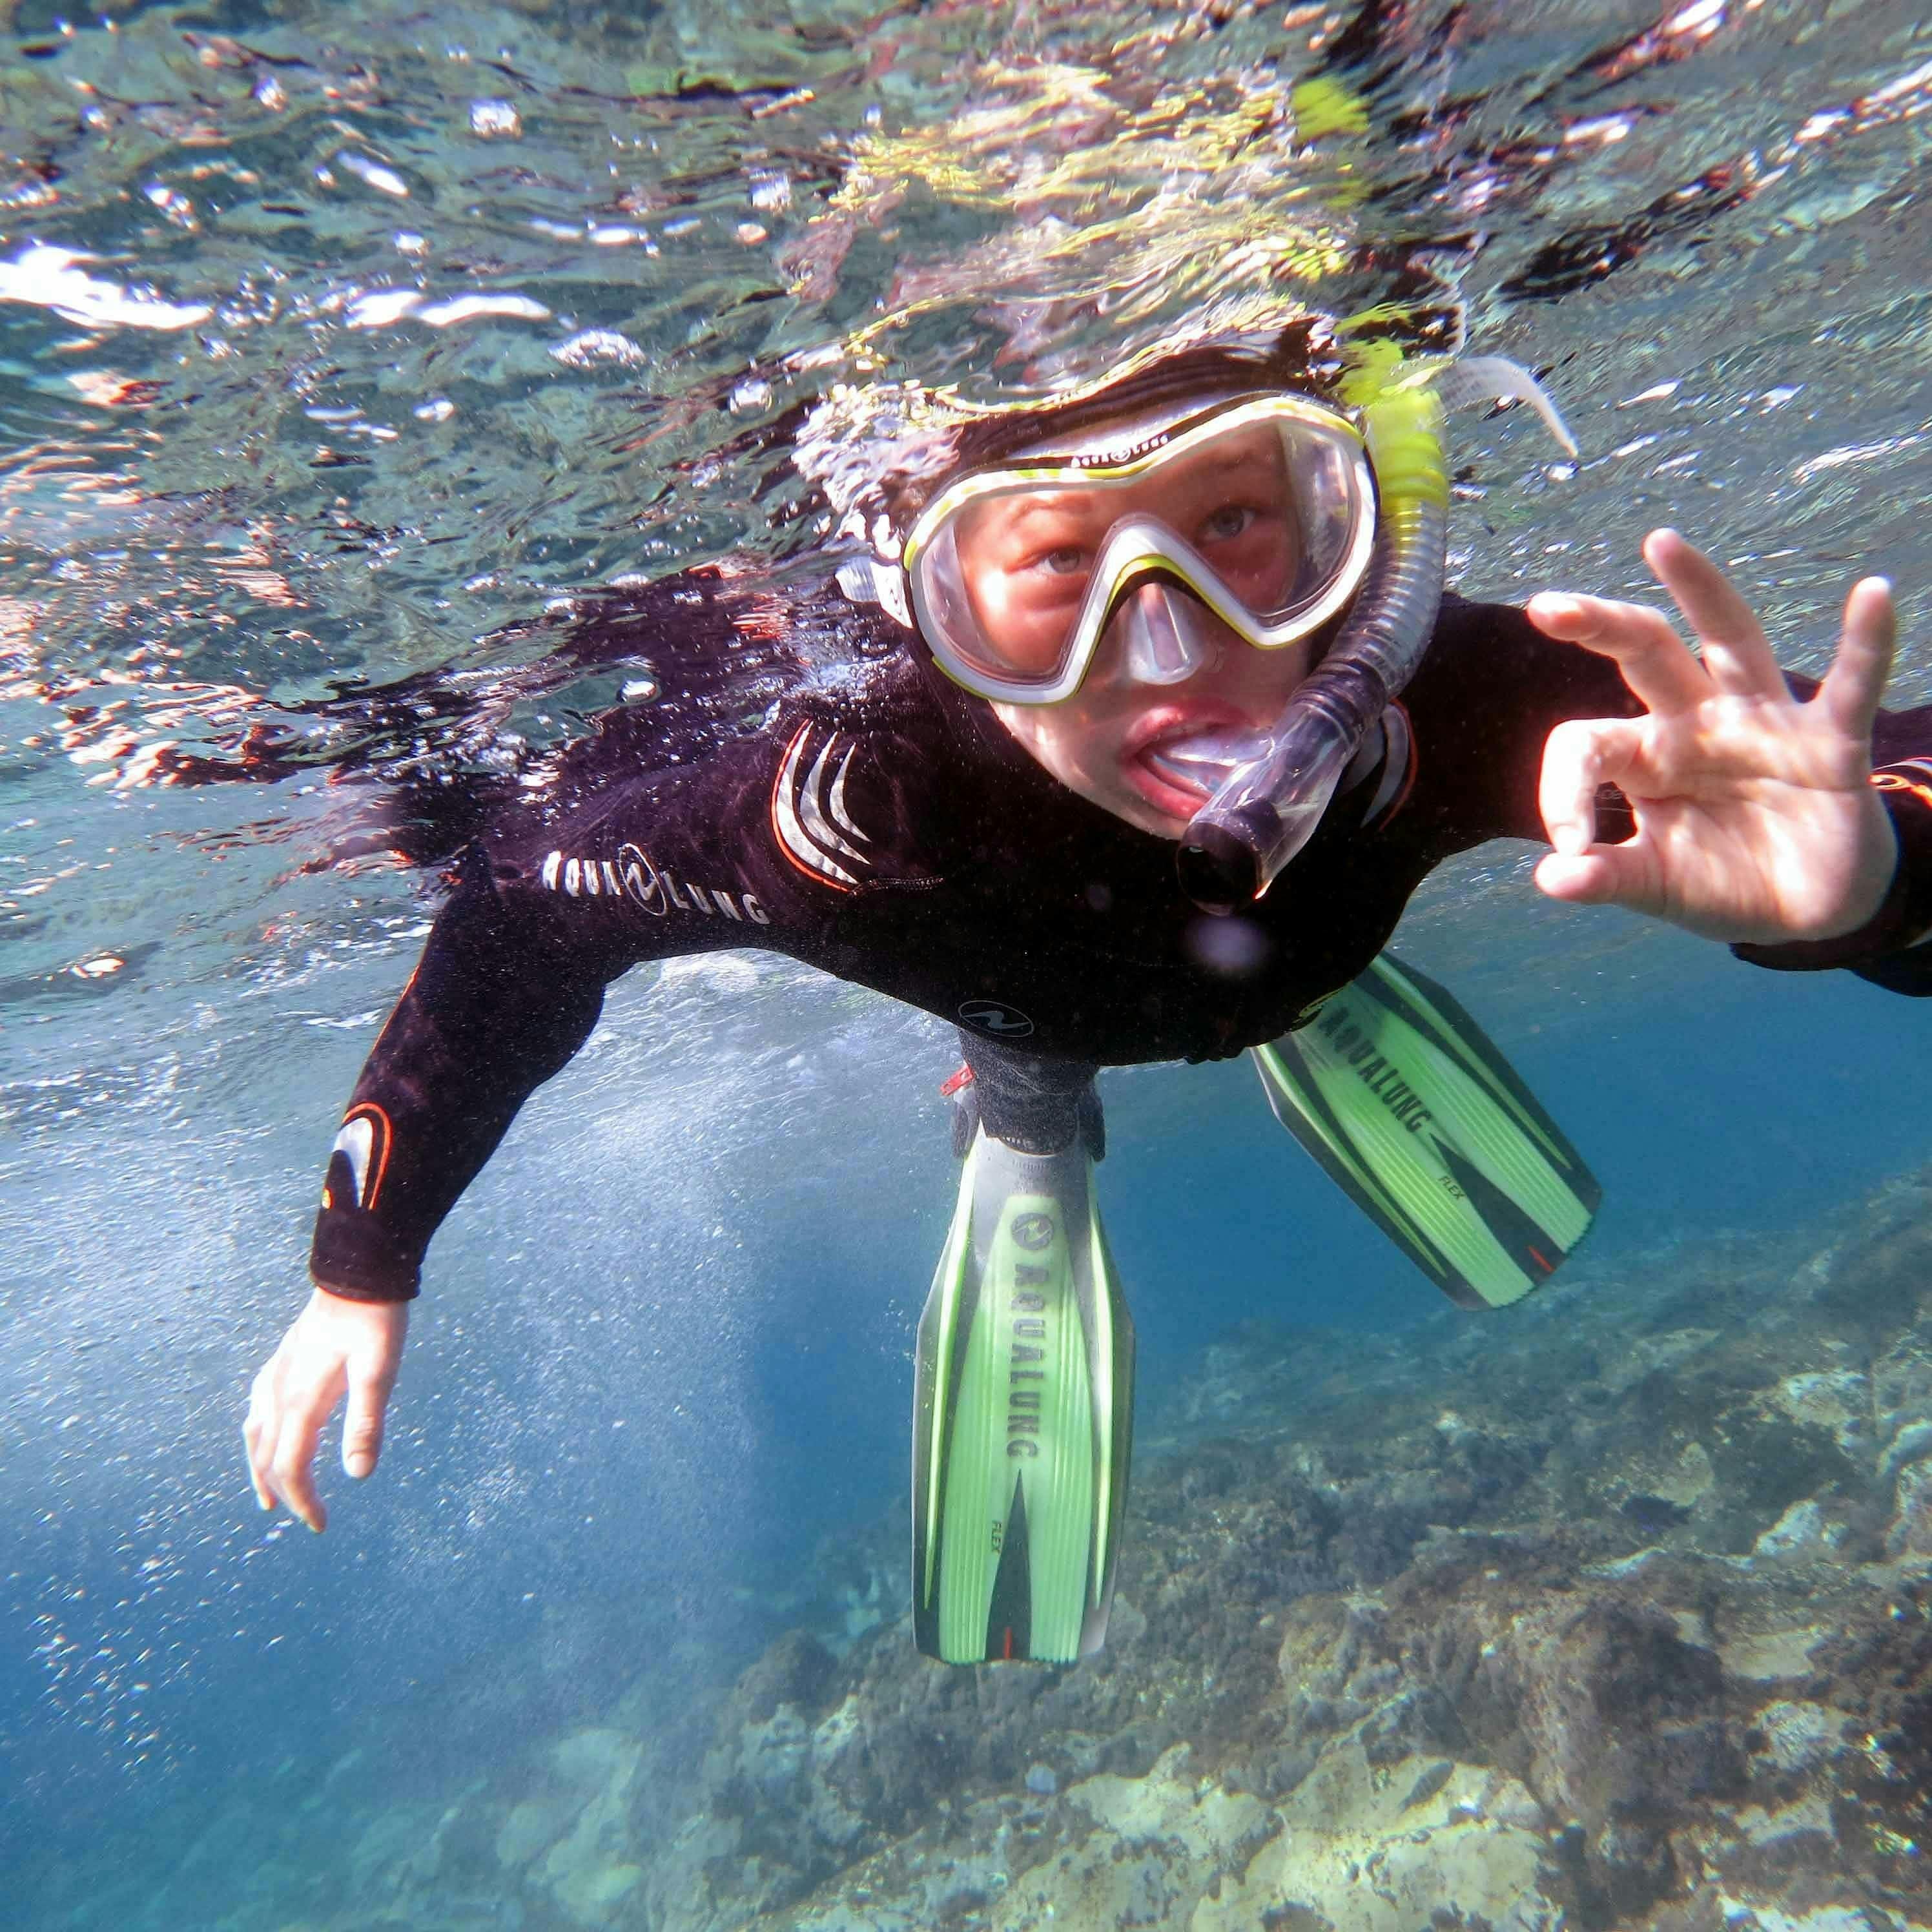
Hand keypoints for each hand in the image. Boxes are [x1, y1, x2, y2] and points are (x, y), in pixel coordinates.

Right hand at [244, 1287, 407, 1531]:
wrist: (360, 1272)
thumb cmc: (374, 1321)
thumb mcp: (379, 1373)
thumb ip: (365, 1423)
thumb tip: (358, 1474)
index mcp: (301, 1401)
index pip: (290, 1467)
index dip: (303, 1501)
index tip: (319, 1525)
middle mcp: (280, 1390)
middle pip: (268, 1456)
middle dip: (284, 1491)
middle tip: (305, 1518)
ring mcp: (277, 1372)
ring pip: (256, 1433)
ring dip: (261, 1467)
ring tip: (270, 1494)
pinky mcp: (283, 1358)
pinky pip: (258, 1406)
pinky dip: (259, 1433)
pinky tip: (266, 1431)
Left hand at [1527, 529, 1898, 944]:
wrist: (1807, 910)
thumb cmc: (1722, 882)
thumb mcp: (1658, 885)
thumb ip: (1608, 879)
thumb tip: (1550, 878)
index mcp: (1646, 757)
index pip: (1587, 744)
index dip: (1564, 793)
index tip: (1571, 849)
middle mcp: (1697, 723)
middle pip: (1644, 655)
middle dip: (1600, 626)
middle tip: (1544, 606)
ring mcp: (1763, 723)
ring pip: (1729, 639)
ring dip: (1700, 589)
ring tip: (1659, 542)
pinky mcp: (1829, 741)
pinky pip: (1852, 684)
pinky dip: (1867, 642)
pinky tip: (1874, 594)